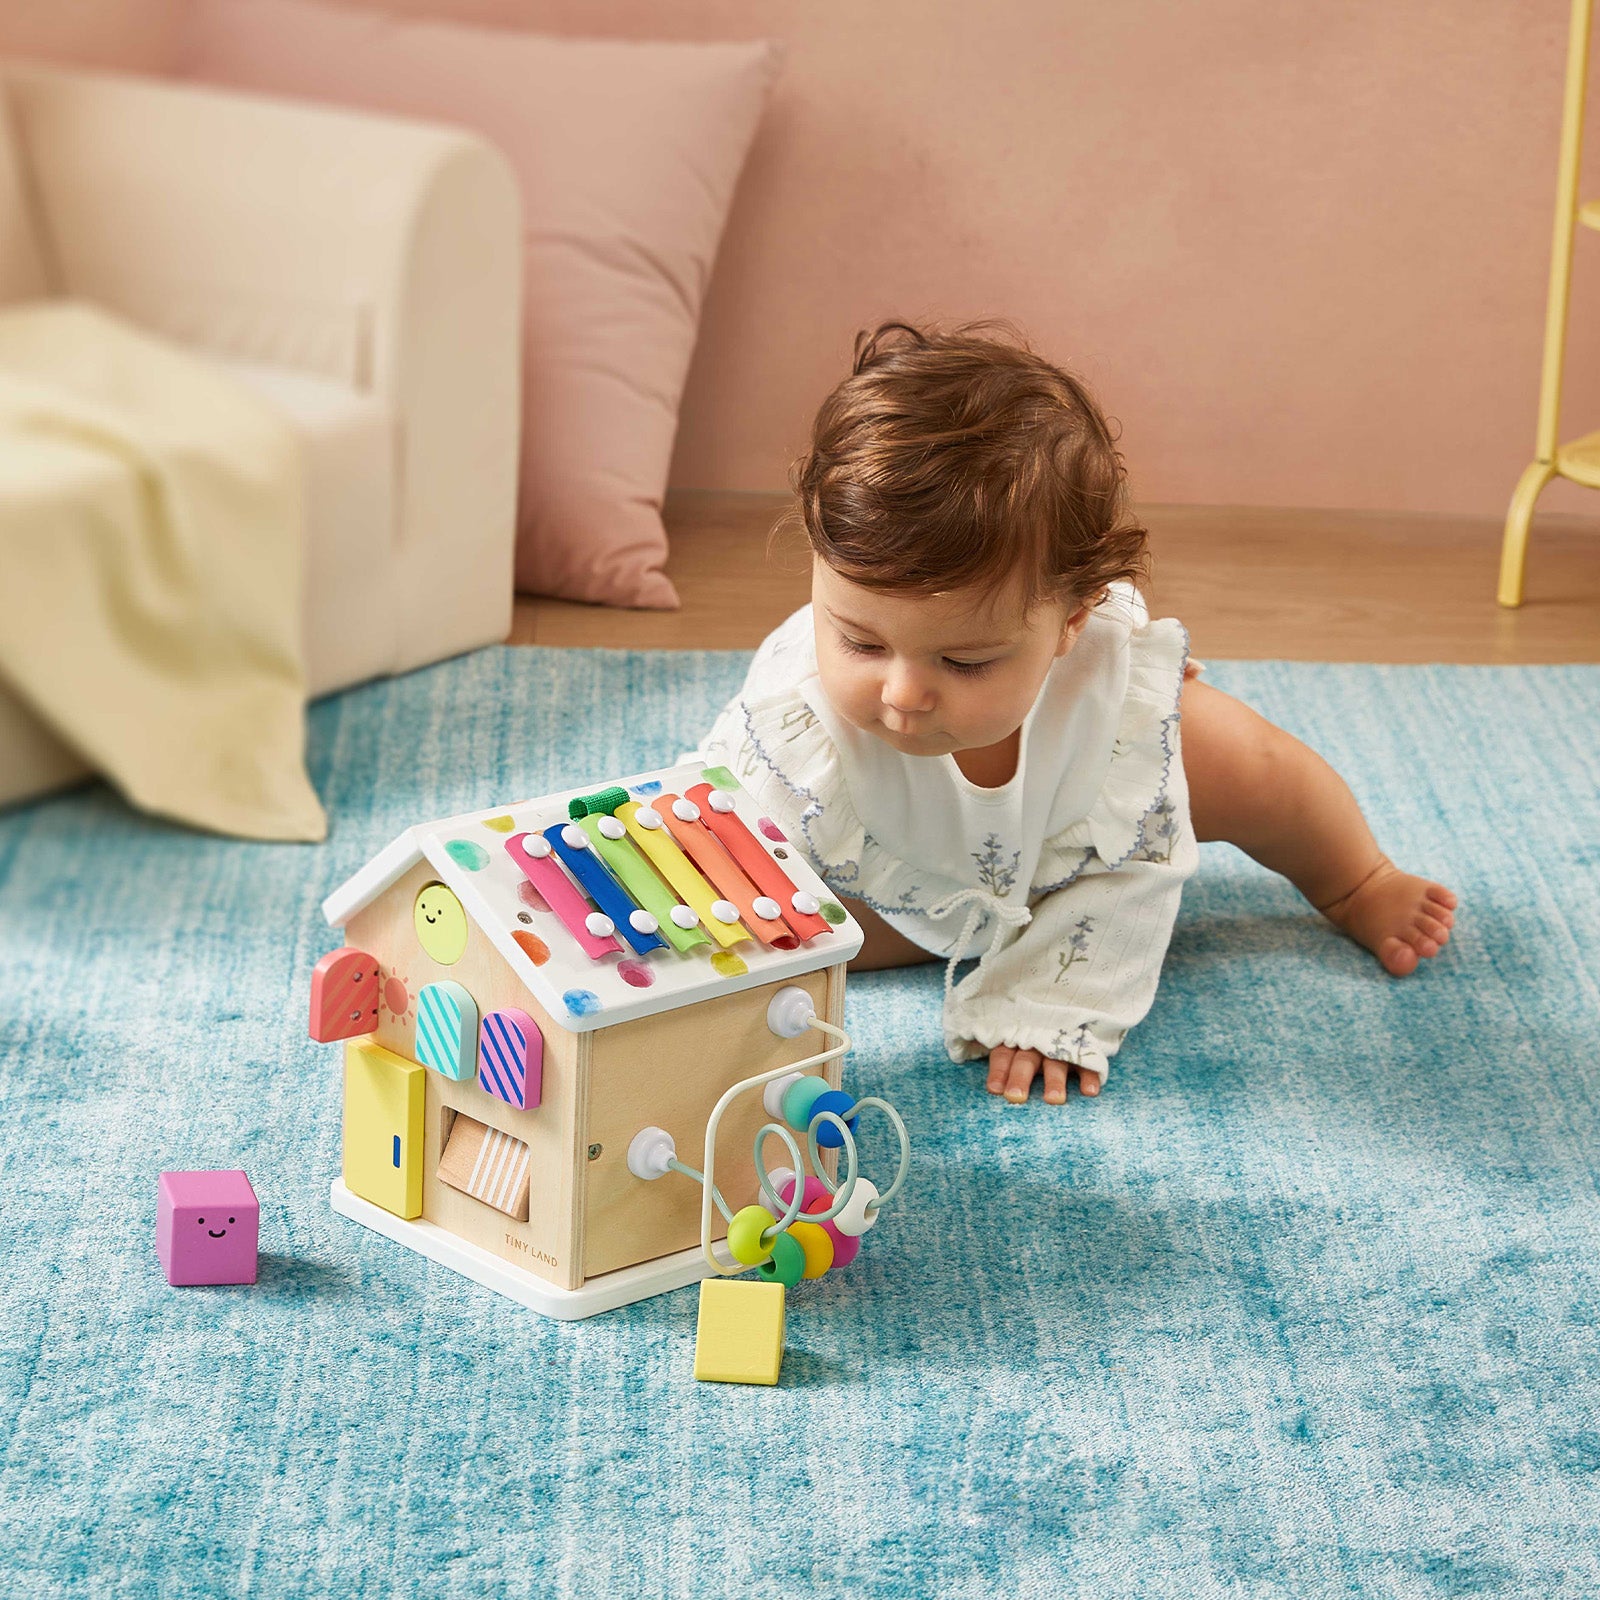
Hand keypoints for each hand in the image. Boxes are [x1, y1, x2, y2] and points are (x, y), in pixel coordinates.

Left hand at [986, 1045, 1101, 1105]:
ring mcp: (1061, 1048)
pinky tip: (1089, 1092)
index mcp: (1015, 1043)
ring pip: (1056, 1063)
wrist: (1066, 1023)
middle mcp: (1036, 1045)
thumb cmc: (1030, 1049)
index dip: (999, 1071)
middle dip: (1021, 1077)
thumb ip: (1003, 1068)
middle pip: (1026, 1060)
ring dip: (1055, 1080)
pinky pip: (1088, 1064)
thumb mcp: (1013, 1051)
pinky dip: (1089, 1076)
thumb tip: (987, 1092)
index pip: (1003, 1055)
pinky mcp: (1084, 1054)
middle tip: (1016, 1097)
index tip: (995, 1090)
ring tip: (1054, 1100)